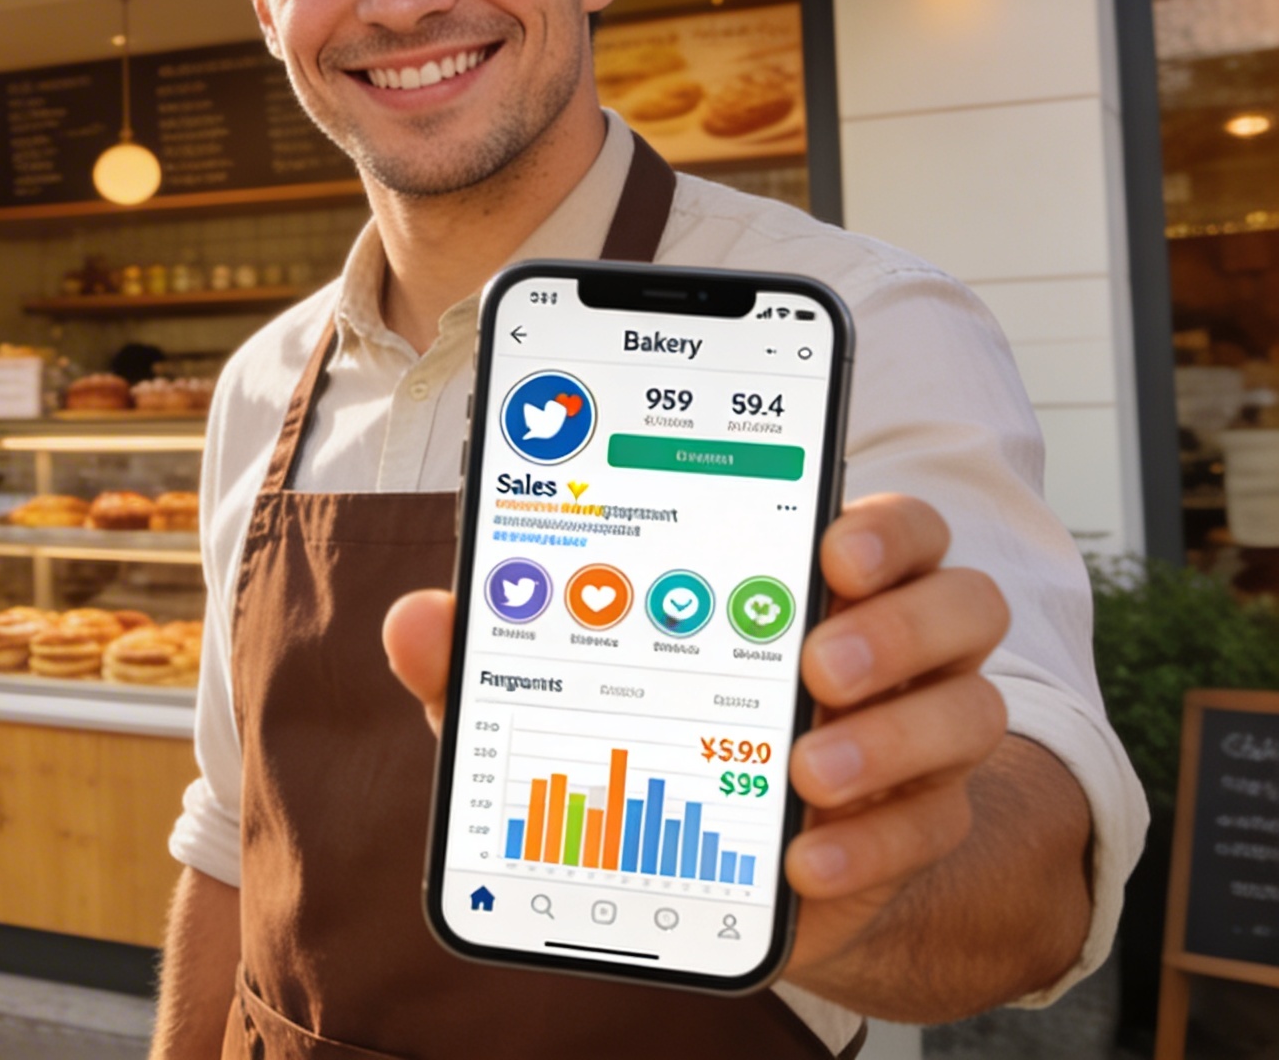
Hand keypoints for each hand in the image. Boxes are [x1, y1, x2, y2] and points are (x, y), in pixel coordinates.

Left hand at [382, 493, 1010, 977]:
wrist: (717, 849)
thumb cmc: (642, 724)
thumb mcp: (556, 689)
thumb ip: (495, 652)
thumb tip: (414, 621)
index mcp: (811, 581)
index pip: (888, 526)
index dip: (881, 528)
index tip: (829, 549)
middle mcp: (891, 646)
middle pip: (962, 603)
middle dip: (900, 625)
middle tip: (815, 661)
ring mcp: (915, 736)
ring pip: (972, 712)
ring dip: (895, 738)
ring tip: (806, 767)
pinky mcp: (914, 826)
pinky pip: (931, 828)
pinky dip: (870, 845)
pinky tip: (801, 859)